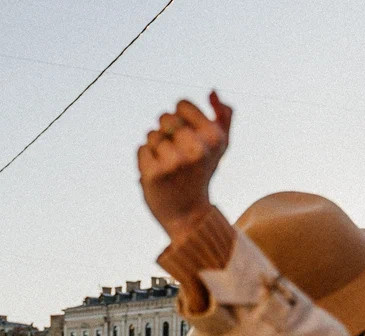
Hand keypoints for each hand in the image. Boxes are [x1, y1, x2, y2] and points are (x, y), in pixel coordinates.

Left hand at [137, 92, 232, 242]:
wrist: (188, 215)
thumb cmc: (202, 174)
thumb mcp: (220, 146)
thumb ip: (223, 116)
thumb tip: (212, 91)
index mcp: (213, 137)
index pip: (181, 104)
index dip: (180, 118)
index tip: (187, 136)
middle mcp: (195, 148)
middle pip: (164, 118)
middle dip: (166, 133)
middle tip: (177, 155)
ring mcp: (173, 162)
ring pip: (151, 134)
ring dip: (156, 148)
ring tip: (168, 166)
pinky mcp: (153, 174)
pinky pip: (141, 149)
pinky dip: (146, 159)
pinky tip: (158, 173)